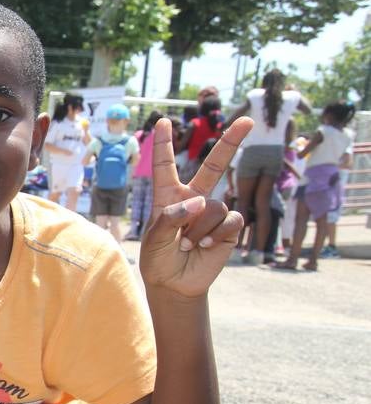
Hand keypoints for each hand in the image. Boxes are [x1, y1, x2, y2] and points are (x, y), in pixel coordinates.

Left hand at [139, 116, 250, 297]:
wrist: (175, 284)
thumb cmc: (158, 260)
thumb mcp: (154, 239)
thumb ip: (171, 217)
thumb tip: (199, 201)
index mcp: (169, 197)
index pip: (166, 166)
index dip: (164, 144)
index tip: (162, 121)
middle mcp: (194, 200)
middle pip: (215, 166)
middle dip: (231, 142)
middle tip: (248, 119)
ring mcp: (213, 213)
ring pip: (214, 206)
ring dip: (199, 228)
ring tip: (187, 245)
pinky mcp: (229, 228)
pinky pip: (231, 219)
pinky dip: (217, 233)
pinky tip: (207, 245)